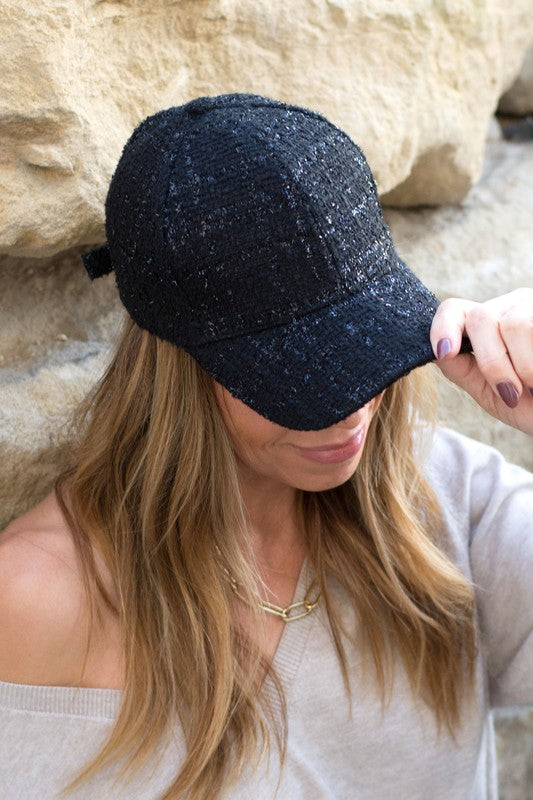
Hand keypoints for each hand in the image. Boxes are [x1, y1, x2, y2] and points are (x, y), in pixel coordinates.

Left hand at [430, 289, 532, 435]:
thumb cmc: (529, 405)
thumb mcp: (490, 392)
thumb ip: (461, 370)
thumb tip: (437, 352)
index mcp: (487, 325)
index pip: (453, 310)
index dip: (443, 328)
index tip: (445, 353)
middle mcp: (511, 307)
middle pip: (481, 318)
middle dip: (492, 362)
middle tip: (512, 392)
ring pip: (514, 324)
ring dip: (523, 366)